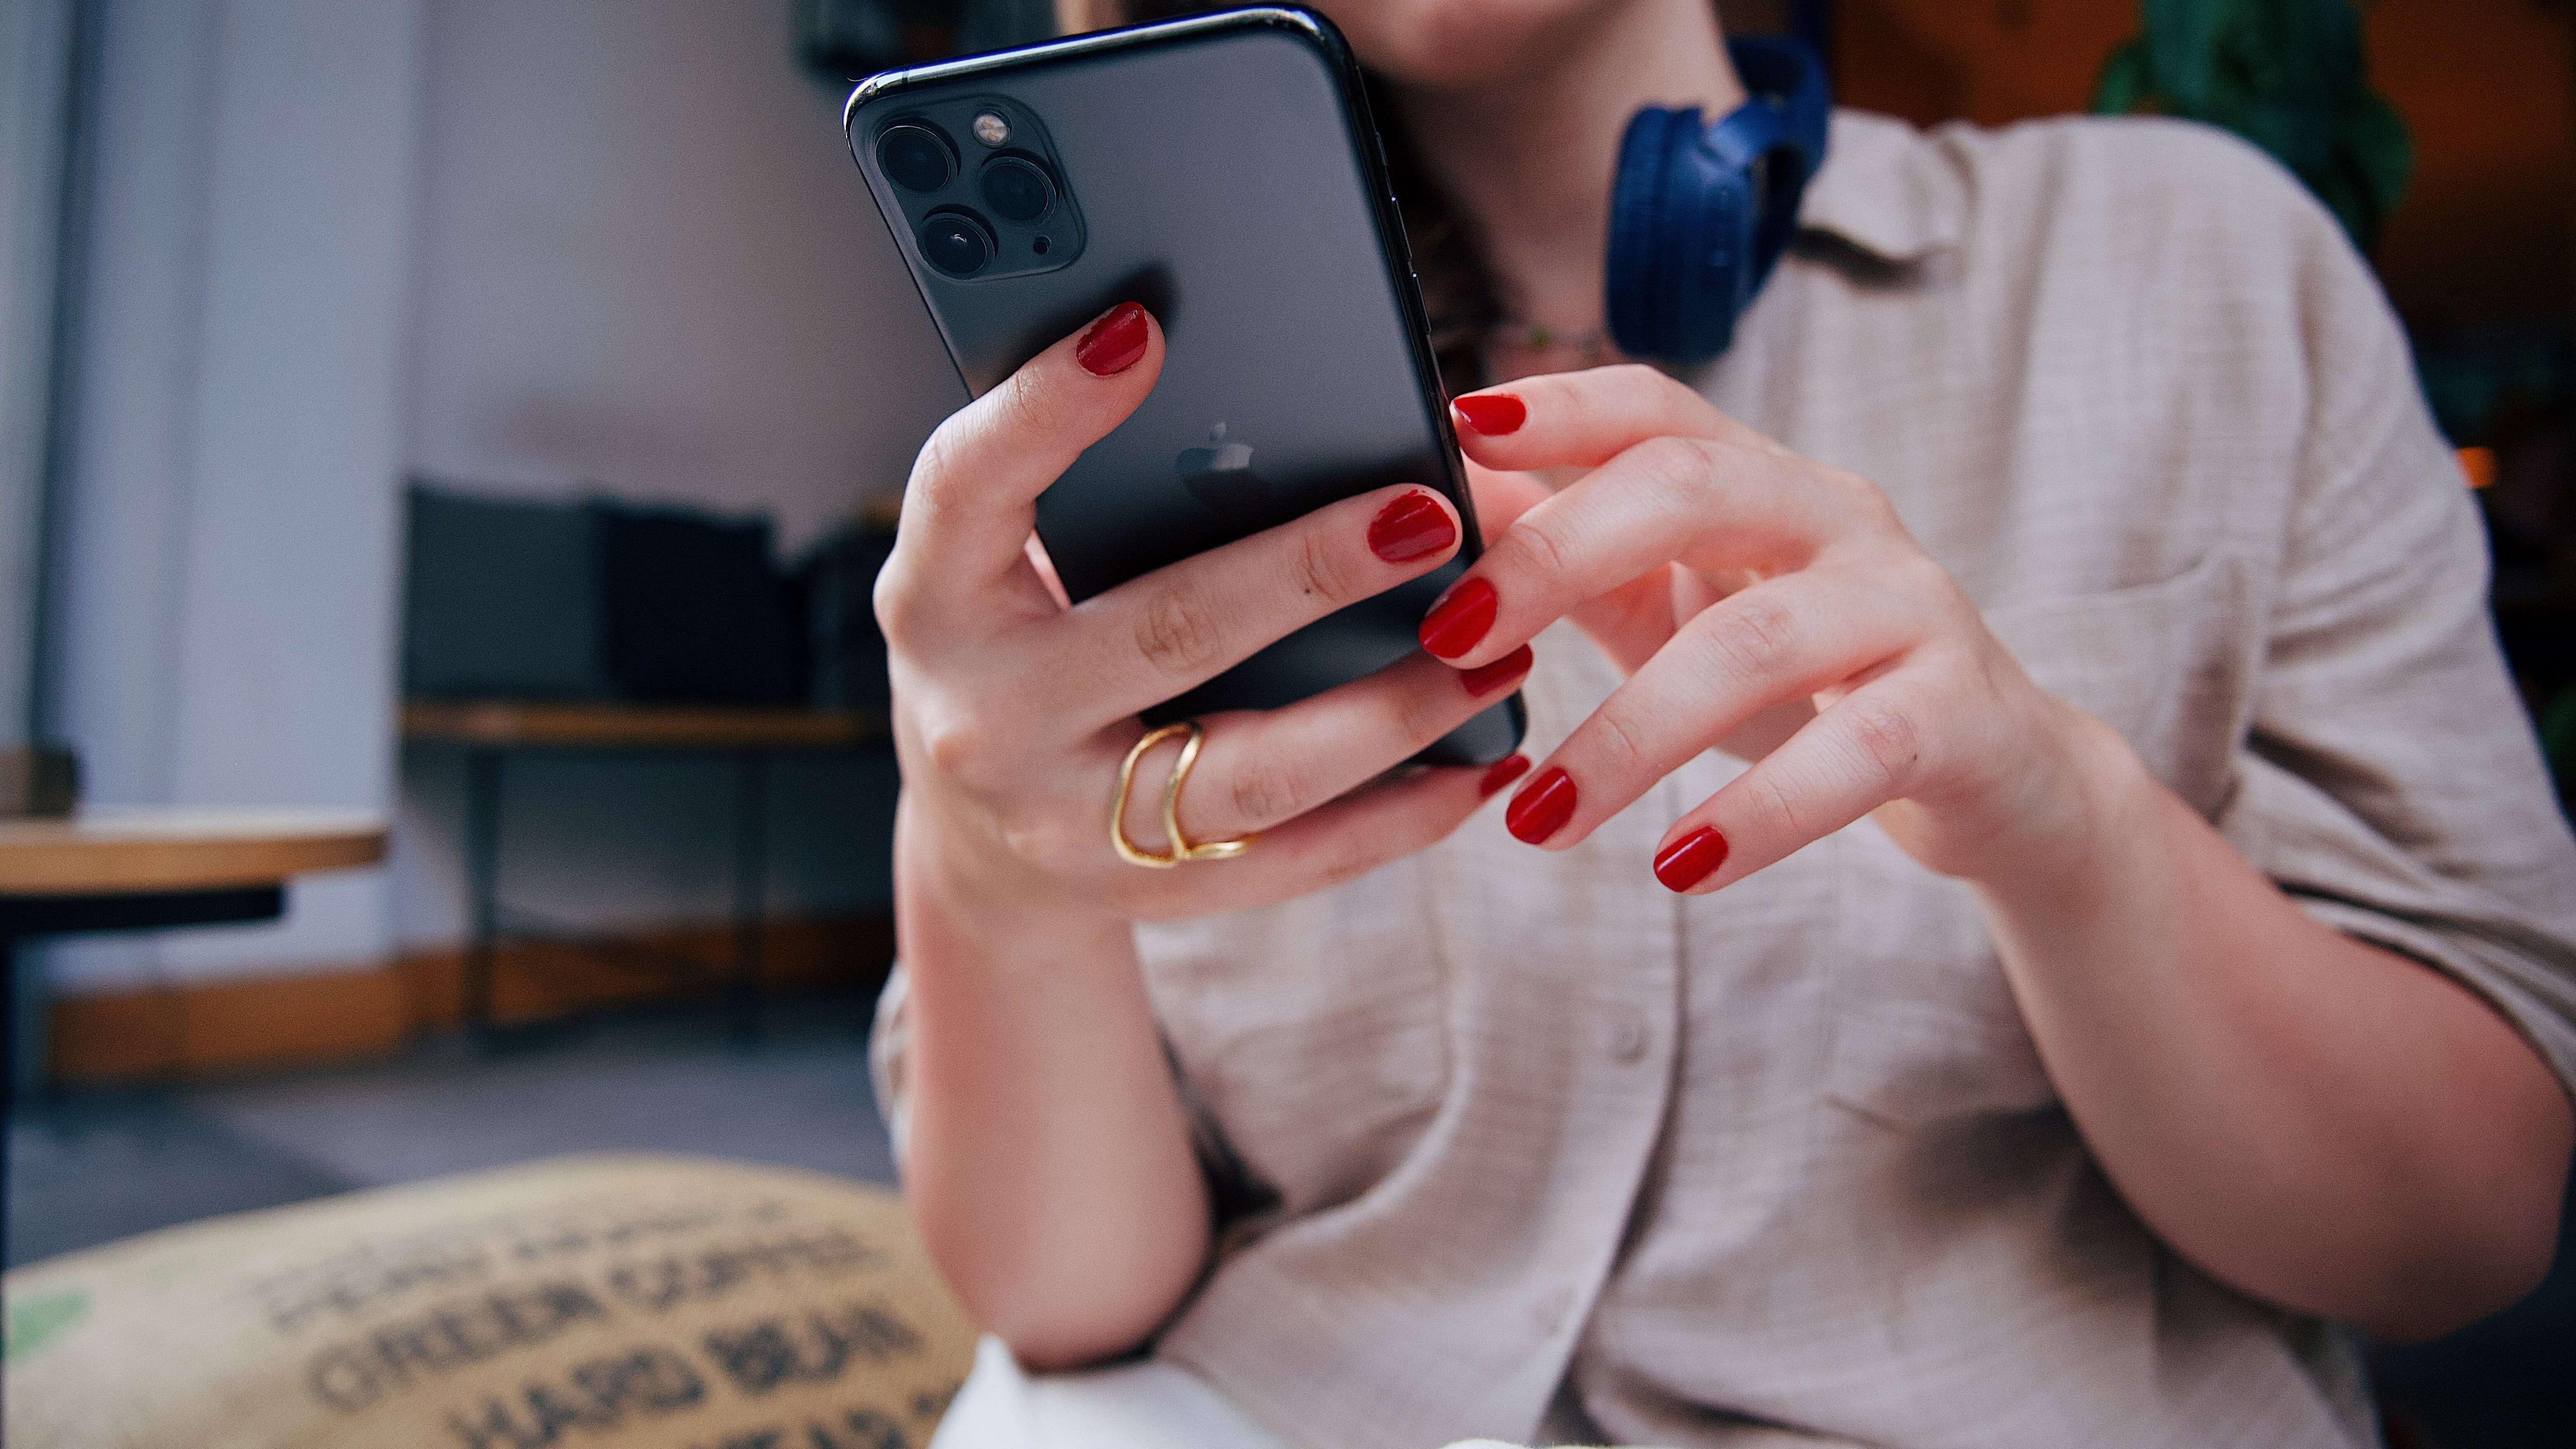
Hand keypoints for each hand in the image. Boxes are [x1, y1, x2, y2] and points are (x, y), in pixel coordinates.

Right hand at [879, 302, 1532, 929]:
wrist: (979, 848)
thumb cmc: (1017, 645)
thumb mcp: (999, 562)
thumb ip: (1089, 485)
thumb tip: (1230, 374)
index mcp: (935, 597)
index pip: (969, 485)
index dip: (1048, 407)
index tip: (1144, 328)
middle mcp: (986, 715)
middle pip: (1166, 631)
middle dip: (1310, 571)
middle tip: (1432, 516)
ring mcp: (1064, 822)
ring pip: (1253, 770)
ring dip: (1393, 710)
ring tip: (1500, 652)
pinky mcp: (1144, 895)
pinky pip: (1293, 862)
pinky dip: (1399, 818)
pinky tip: (1481, 767)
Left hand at [1431, 365, 2117, 893]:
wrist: (2001, 780)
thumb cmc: (1813, 688)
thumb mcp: (1681, 614)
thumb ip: (1574, 567)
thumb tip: (1445, 508)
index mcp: (1762, 481)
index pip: (1658, 407)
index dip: (1561, 407)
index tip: (1456, 428)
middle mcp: (1838, 517)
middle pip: (1695, 487)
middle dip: (1561, 553)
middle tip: (1453, 638)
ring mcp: (1908, 605)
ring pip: (1757, 640)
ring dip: (1630, 736)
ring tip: (1539, 820)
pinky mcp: (1960, 712)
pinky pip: (1855, 753)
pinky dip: (1759, 817)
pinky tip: (1680, 869)